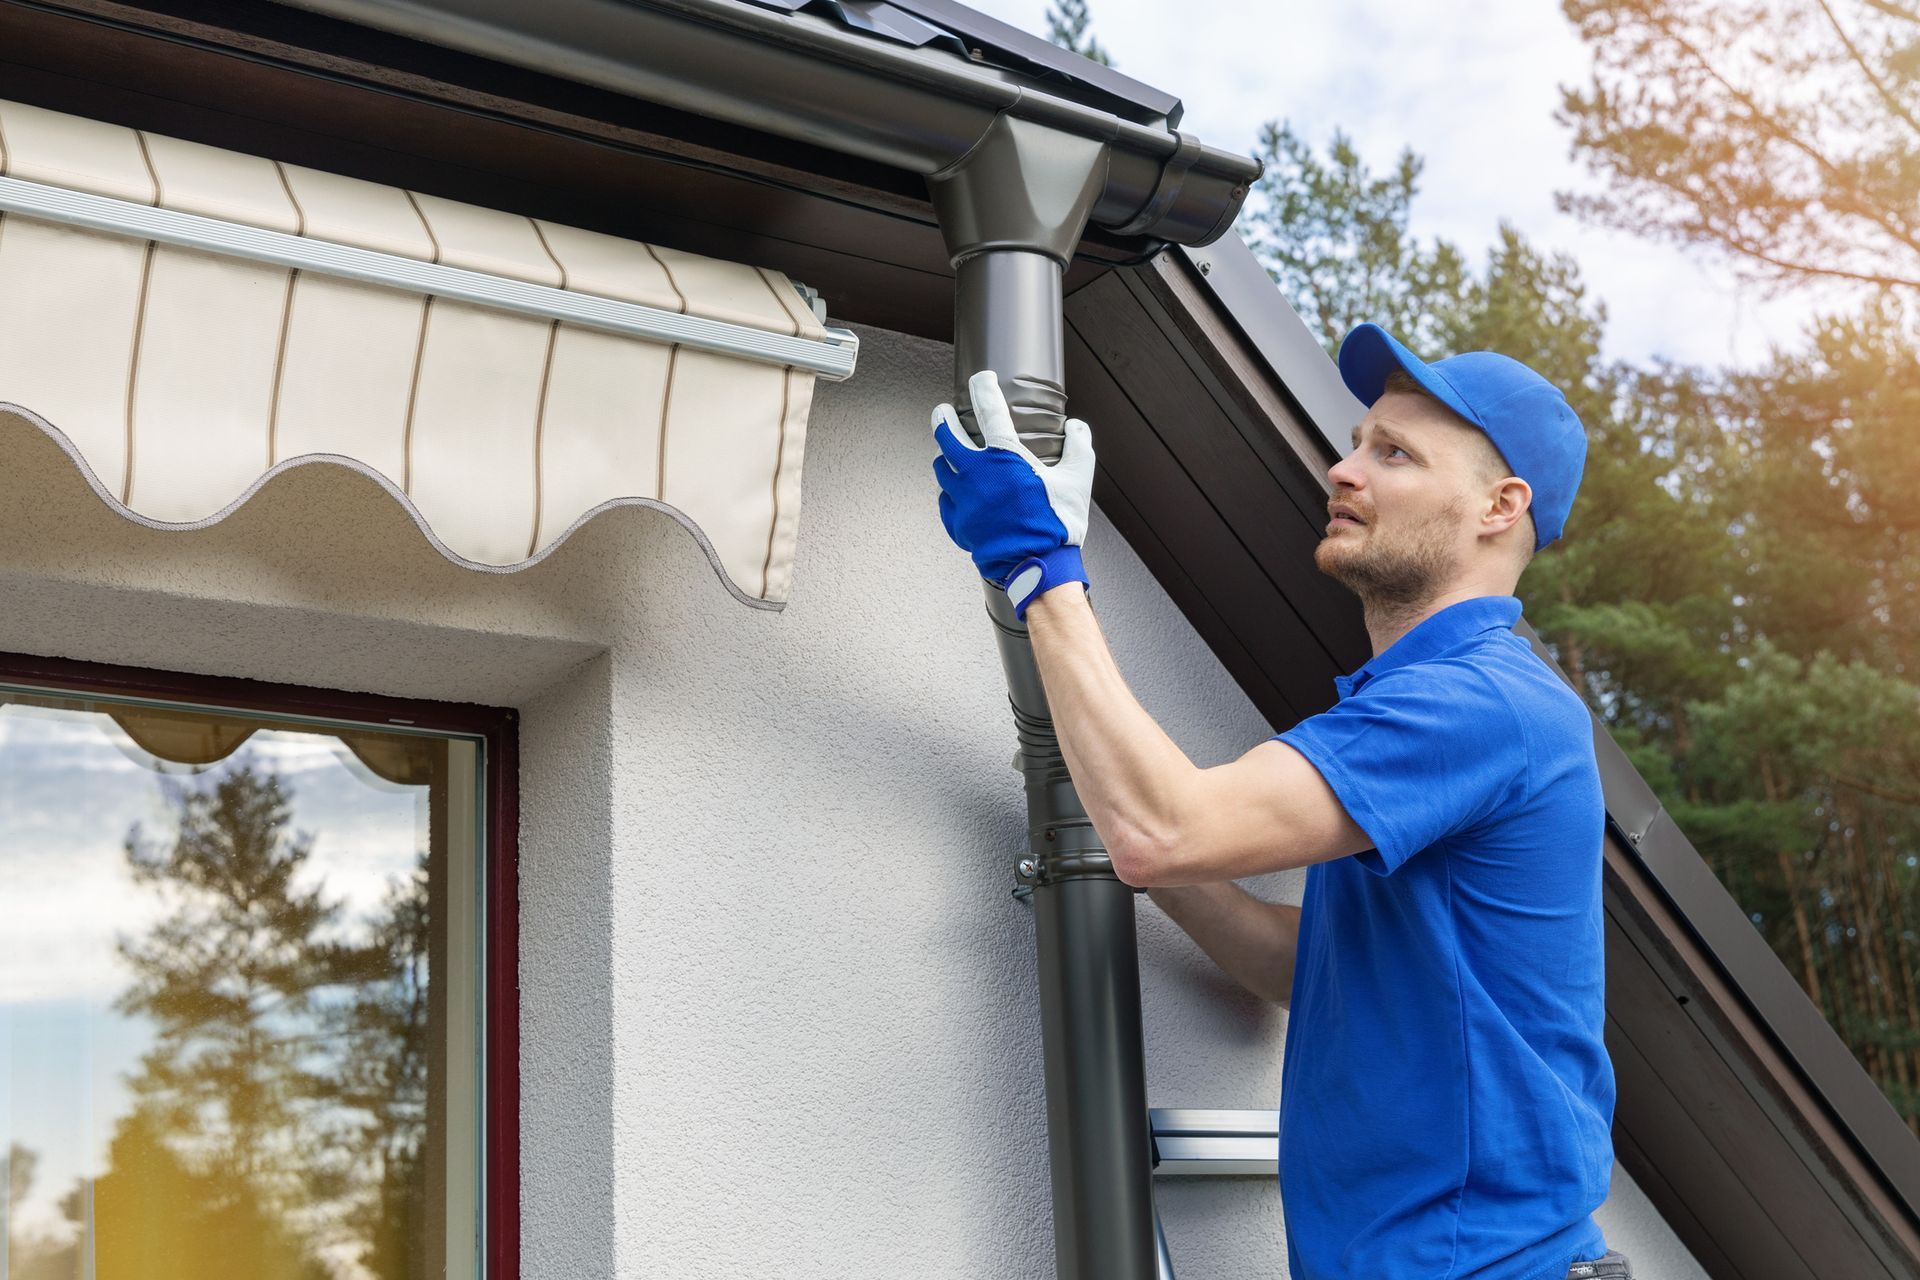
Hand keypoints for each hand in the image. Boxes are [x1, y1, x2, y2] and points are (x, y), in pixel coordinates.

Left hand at [932, 370, 1094, 616]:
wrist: (1036, 566)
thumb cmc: (1056, 524)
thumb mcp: (1078, 480)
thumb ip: (1078, 447)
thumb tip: (1077, 427)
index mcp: (1004, 455)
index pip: (987, 408)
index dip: (982, 387)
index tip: (980, 378)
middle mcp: (976, 473)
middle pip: (946, 436)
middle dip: (942, 419)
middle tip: (943, 412)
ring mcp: (962, 499)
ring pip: (941, 468)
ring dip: (945, 456)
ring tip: (949, 454)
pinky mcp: (958, 523)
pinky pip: (945, 501)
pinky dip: (949, 492)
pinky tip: (955, 493)